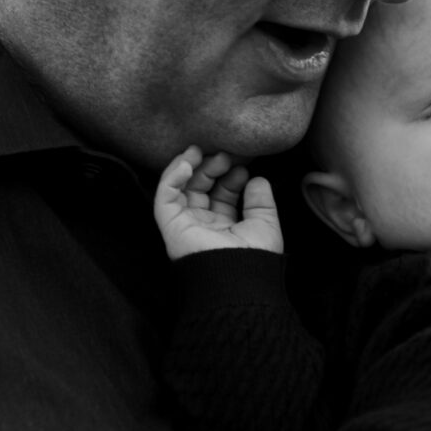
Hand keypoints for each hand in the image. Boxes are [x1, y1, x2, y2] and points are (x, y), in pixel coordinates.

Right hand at [154, 146, 283, 259]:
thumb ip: (261, 201)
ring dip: (190, 166)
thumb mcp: (265, 224)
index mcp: (226, 228)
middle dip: (212, 168)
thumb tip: (257, 179)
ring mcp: (186, 224)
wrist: (239, 279)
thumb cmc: (256, 258)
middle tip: (226, 154)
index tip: (244, 165)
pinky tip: (186, 163)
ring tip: (201, 151)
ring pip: (181, 188)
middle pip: (202, 188)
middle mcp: (204, 225)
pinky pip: (165, 196)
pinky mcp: (170, 224)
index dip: (231, 177)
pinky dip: (172, 176)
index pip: (223, 195)